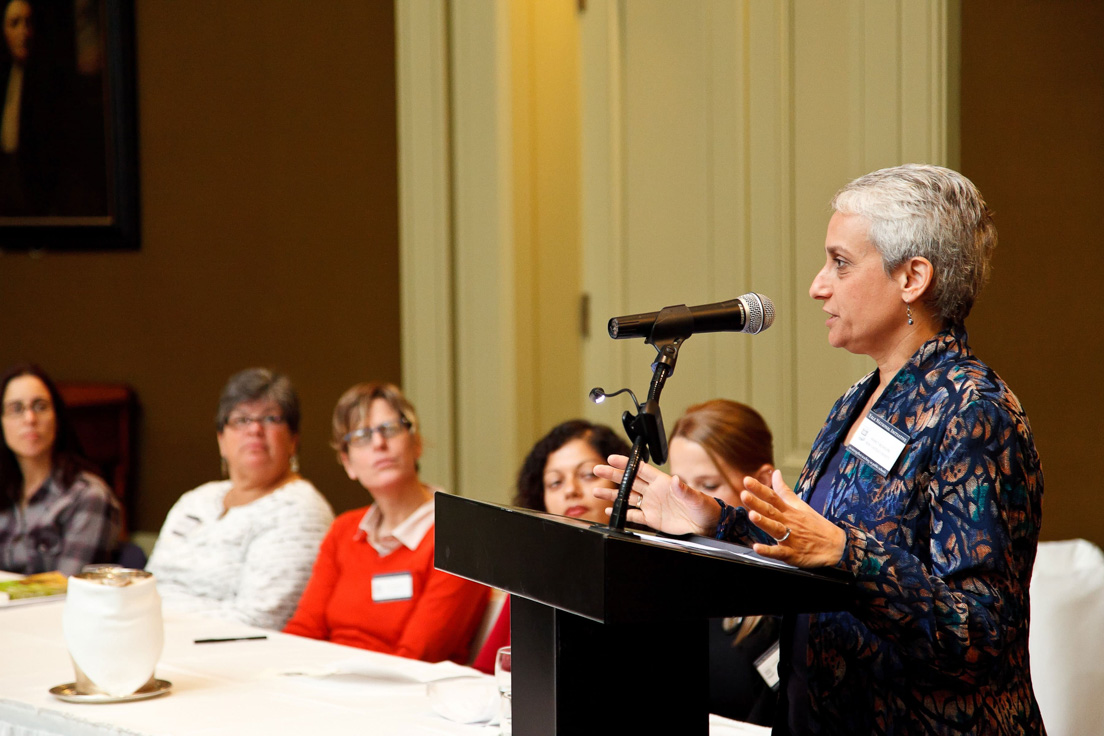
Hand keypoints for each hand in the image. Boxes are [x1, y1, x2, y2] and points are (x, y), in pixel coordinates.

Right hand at [593, 454, 721, 535]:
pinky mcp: (651, 518)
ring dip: (612, 494)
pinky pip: (632, 515)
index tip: (612, 458)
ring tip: (596, 491)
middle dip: (613, 474)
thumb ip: (683, 489)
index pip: (640, 469)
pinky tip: (609, 510)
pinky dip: (621, 513)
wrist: (707, 525)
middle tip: (597, 469)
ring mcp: (651, 504)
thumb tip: (675, 479)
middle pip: (629, 480)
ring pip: (627, 497)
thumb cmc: (704, 508)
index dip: (626, 463)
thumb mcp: (695, 497)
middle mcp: (654, 491)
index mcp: (662, 482)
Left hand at [740, 470, 845, 567]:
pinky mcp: (792, 554)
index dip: (760, 489)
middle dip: (757, 503)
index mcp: (789, 511)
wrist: (836, 546)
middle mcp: (788, 522)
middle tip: (744, 495)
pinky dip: (768, 551)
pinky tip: (757, 547)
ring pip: (775, 529)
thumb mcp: (800, 505)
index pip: (773, 497)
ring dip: (764, 522)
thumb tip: (775, 473)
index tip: (747, 480)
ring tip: (752, 516)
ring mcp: (790, 538)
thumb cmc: (816, 525)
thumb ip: (784, 491)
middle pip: (771, 511)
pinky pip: (779, 552)